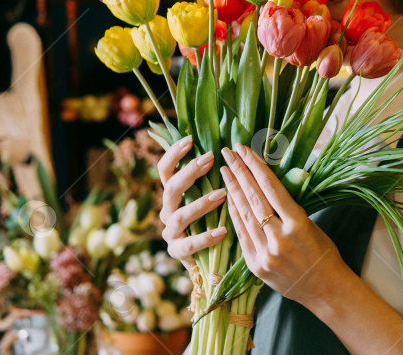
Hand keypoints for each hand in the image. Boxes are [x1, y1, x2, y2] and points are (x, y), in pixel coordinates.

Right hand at [157, 135, 228, 270]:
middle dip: (190, 172)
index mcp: (174, 195)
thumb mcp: (215, 197)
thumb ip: (218, 178)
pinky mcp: (177, 252)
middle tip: (210, 159)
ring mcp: (170, 232)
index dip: (174, 154)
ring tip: (222, 194)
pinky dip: (206, 237)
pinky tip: (223, 230)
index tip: (190, 139)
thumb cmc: (216, 221)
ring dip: (201, 203)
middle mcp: (168, 211)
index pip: (165, 170)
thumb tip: (236, 150)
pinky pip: (189, 244)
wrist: (210, 262)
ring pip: (180, 215)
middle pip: (170, 188)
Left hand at [220, 143, 346, 305]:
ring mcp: (266, 254)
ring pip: (244, 215)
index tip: (245, 150)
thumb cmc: (322, 252)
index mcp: (299, 224)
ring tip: (225, 170)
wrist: (325, 289)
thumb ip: (288, 207)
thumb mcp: (311, 223)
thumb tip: (266, 182)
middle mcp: (280, 238)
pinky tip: (228, 198)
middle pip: (254, 198)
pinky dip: (234, 214)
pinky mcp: (256, 266)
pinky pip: (241, 234)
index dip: (256, 167)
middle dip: (240, 172)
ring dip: (232, 190)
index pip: (272, 188)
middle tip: (228, 152)